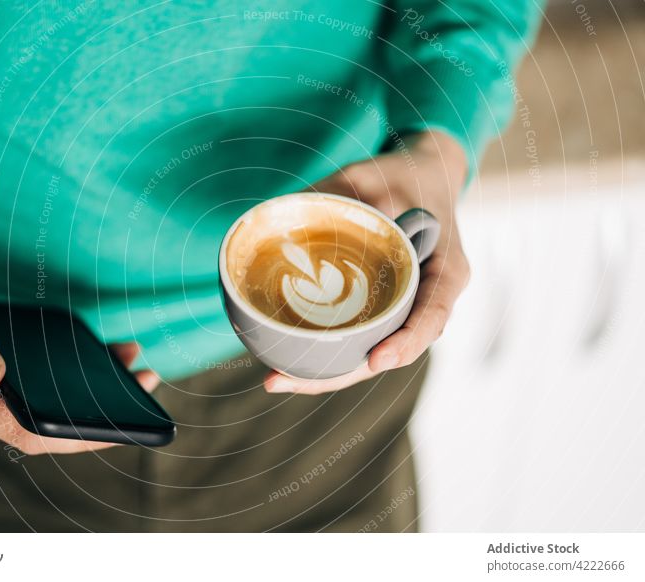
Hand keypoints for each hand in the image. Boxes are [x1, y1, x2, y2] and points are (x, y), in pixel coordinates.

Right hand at [0, 260, 158, 453]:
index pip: (31, 436)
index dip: (81, 438)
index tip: (124, 425)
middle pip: (49, 428)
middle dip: (101, 414)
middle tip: (145, 380)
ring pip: (46, 409)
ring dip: (91, 394)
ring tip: (133, 363)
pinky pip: (37, 391)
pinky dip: (71, 379)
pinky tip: (97, 354)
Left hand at [264, 130, 470, 394]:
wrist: (425, 176)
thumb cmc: (408, 176)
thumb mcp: (381, 176)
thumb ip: (344, 192)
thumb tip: (290, 212)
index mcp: (447, 273)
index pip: (432, 318)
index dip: (406, 343)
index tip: (377, 360)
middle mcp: (427, 300)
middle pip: (390, 351)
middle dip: (340, 374)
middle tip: (282, 380)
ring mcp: (402, 308)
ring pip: (368, 351)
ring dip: (325, 371)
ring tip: (274, 378)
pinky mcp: (379, 307)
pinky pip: (355, 335)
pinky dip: (325, 349)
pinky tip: (285, 355)